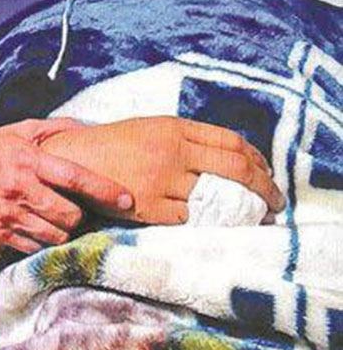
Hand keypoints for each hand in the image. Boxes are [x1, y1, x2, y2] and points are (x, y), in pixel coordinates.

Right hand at [0, 119, 133, 252]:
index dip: (105, 190)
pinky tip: (41, 227)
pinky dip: (43, 239)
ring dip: (64, 229)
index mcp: (30, 161)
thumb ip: (56, 128)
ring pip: (55, 235)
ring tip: (60, 218)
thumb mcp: (22, 130)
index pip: (76, 178)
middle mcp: (21, 190)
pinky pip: (34, 246)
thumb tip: (88, 128)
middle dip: (81, 214)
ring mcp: (9, 215)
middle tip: (78, 207)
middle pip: (70, 215)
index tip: (126, 199)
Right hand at [40, 116, 284, 224]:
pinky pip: (186, 218)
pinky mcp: (149, 207)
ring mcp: (162, 180)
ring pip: (215, 198)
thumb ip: (186, 139)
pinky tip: (199, 222)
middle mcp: (174, 151)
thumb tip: (228, 156)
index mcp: (175, 127)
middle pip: (236, 168)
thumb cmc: (114, 145)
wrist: (74, 161)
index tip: (268, 174)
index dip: (258, 160)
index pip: (232, 141)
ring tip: (245, 218)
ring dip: (236, 211)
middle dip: (265, 187)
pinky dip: (196, 221)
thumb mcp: (152, 128)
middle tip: (275, 203)